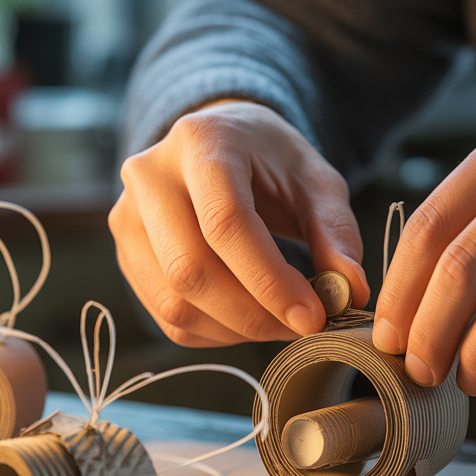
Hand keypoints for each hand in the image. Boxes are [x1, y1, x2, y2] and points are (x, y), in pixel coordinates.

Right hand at [110, 100, 368, 346]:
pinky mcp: (125, 255)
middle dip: (253, 314)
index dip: (269, 280)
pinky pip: (167, 317)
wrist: (219, 143)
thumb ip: (335, 232)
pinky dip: (215, 333)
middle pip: (190, 269)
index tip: (313, 316)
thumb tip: (349, 291)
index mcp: (201, 142)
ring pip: (174, 302)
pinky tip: (248, 317)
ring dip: (236, 329)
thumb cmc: (270, 161)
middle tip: (301, 326)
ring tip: (279, 322)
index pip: (225, 222)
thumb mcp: (315, 180)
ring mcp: (127, 217)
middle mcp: (149, 176)